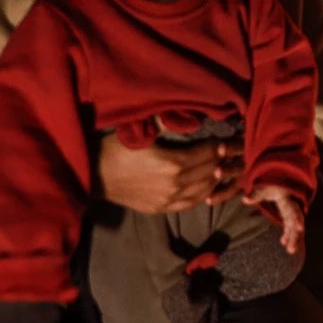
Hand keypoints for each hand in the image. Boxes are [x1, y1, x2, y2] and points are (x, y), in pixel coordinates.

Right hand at [94, 134, 243, 214]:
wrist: (94, 175)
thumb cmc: (116, 149)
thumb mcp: (142, 131)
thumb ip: (167, 123)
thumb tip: (188, 113)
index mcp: (172, 163)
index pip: (206, 154)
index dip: (217, 147)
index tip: (223, 140)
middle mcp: (174, 184)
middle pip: (207, 171)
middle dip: (219, 161)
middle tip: (227, 153)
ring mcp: (168, 199)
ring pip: (202, 190)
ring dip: (214, 178)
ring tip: (220, 168)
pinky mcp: (160, 208)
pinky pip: (189, 204)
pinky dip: (202, 195)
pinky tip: (207, 188)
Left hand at [247, 185, 306, 255]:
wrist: (279, 180)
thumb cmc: (272, 183)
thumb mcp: (265, 188)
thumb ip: (256, 194)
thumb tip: (244, 199)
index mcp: (287, 200)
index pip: (293, 210)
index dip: (297, 219)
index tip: (300, 229)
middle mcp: (291, 207)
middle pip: (295, 222)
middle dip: (294, 236)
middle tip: (291, 250)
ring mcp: (290, 212)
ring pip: (293, 226)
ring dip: (292, 238)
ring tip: (290, 251)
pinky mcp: (288, 215)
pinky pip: (289, 226)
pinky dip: (287, 234)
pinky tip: (283, 242)